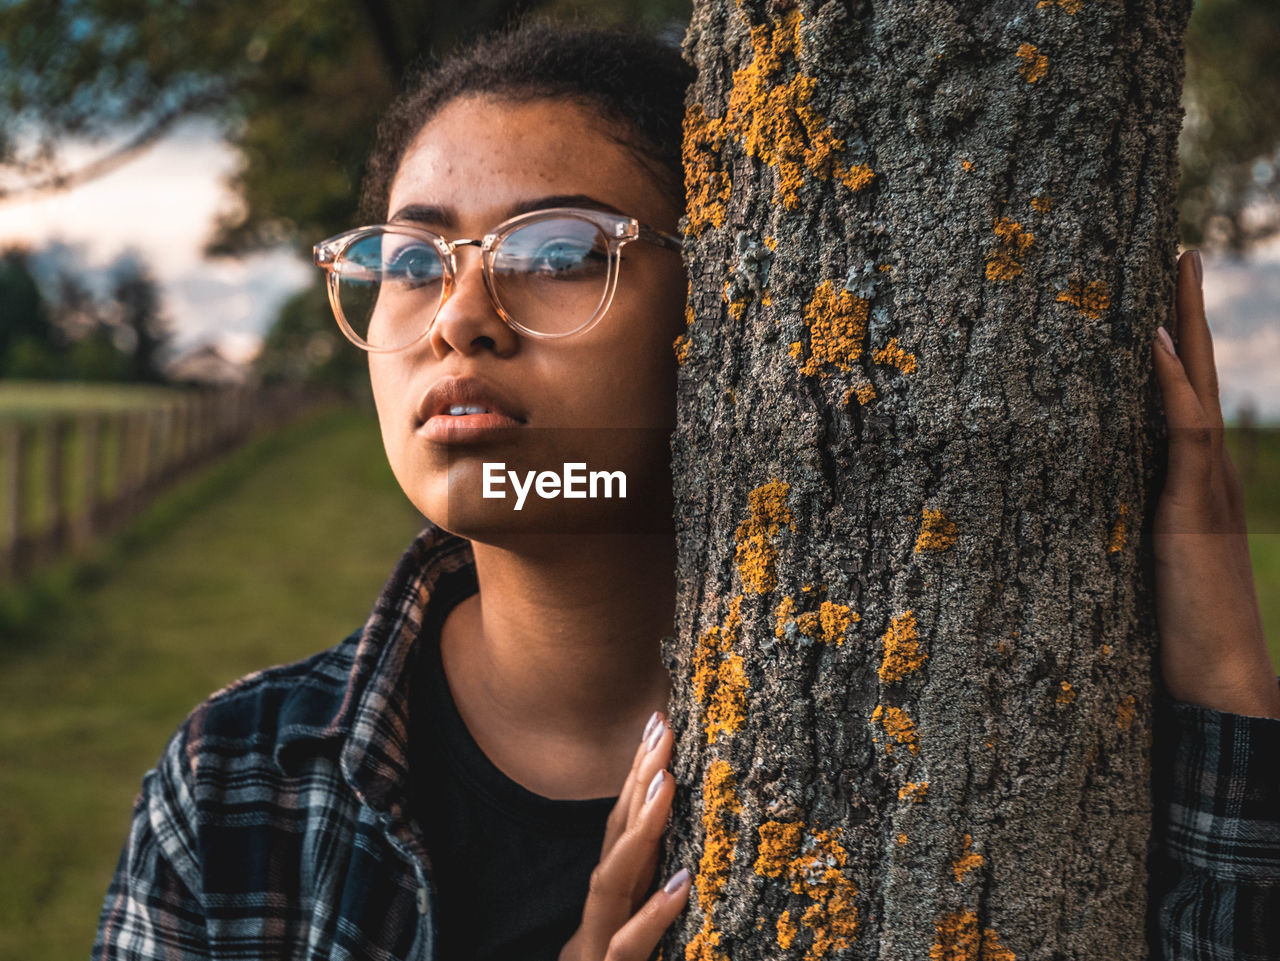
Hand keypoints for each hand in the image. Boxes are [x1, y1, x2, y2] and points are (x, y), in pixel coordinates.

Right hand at [558, 712, 690, 960]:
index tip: (660, 724)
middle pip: (615, 836)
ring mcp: (598, 945)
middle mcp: (600, 914)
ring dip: (638, 829)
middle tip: (663, 725)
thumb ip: (651, 900)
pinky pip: (627, 946)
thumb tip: (688, 859)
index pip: (622, 826)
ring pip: (614, 880)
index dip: (638, 774)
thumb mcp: (634, 941)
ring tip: (665, 782)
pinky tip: (680, 884)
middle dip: (638, 778)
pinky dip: (651, 915)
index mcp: (611, 900)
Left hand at [1150, 250, 1279, 718]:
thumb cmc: (1175, 634)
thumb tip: (1077, 507)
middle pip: (1197, 377)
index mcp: (1189, 483)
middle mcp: (1204, 474)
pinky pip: (1185, 432)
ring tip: (1176, 266)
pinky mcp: (1191, 509)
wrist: (1218, 683)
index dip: (1171, 349)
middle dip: (1185, 313)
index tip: (1153, 298)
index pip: (1180, 400)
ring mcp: (1204, 487)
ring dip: (1183, 326)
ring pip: (1195, 390)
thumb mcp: (1143, 568)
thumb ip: (1124, 529)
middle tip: (1178, 251)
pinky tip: (1155, 342)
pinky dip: (1174, 384)